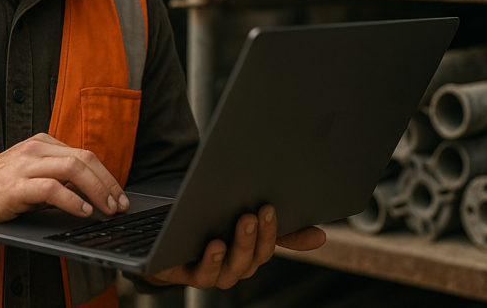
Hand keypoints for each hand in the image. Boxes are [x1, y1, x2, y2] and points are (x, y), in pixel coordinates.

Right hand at [0, 133, 129, 227]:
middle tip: (119, 205)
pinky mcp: (15, 186)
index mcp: (42, 144)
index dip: (106, 176)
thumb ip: (58, 178)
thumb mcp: (31, 175)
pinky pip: (52, 189)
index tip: (118, 195)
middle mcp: (35, 149)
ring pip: (73, 169)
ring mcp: (24, 165)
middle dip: (107, 183)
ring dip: (97, 191)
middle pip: (84, 159)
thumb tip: (92, 193)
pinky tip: (82, 211)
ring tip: (106, 209)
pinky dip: (72, 200)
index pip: (84, 155)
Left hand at [142, 205, 326, 289]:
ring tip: (242, 222)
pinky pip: (203, 275)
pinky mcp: (187, 274)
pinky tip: (214, 244)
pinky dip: (211, 261)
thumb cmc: (210, 228)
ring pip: (232, 270)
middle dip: (259, 235)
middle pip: (253, 258)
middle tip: (259, 211)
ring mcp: (212, 272)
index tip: (276, 210)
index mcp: (249, 253)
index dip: (278, 232)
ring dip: (240, 247)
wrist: (165, 242)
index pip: (269, 246)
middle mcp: (234, 267)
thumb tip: (321, 237)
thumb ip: (281, 232)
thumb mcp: (245, 223)